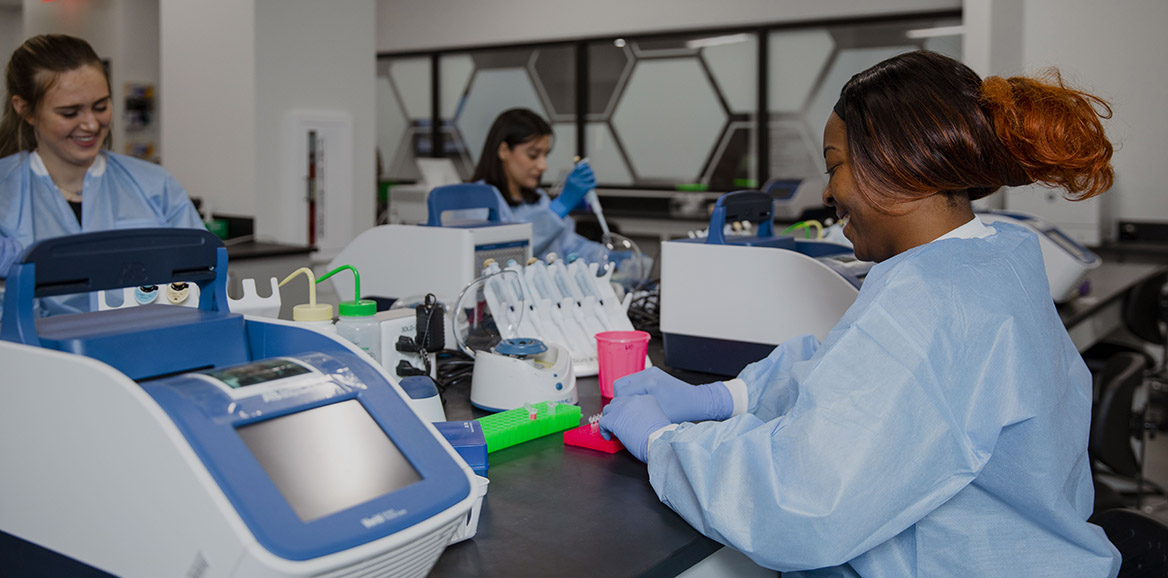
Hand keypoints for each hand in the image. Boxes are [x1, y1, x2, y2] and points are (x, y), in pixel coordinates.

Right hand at [549, 161, 596, 216]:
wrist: (564, 203)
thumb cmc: (567, 193)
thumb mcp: (569, 182)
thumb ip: (575, 175)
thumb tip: (584, 168)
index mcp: (571, 176)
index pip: (580, 167)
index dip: (585, 166)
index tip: (587, 167)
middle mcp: (575, 179)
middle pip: (587, 171)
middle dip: (590, 172)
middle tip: (590, 175)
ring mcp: (580, 184)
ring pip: (591, 176)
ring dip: (592, 178)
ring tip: (591, 181)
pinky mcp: (584, 189)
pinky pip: (594, 183)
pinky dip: (594, 183)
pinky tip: (592, 186)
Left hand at [599, 395, 671, 462]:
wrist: (659, 442)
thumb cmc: (661, 436)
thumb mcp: (658, 418)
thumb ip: (646, 414)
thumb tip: (636, 421)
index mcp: (646, 398)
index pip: (630, 400)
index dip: (626, 410)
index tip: (626, 418)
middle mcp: (633, 400)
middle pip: (618, 402)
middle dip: (616, 413)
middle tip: (618, 423)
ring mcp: (622, 409)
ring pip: (608, 410)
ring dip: (609, 419)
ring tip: (612, 430)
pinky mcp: (613, 420)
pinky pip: (602, 422)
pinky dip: (604, 430)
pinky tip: (608, 436)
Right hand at [614, 367, 733, 422]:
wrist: (696, 401)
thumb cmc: (681, 410)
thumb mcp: (657, 416)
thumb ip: (637, 416)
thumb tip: (622, 420)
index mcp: (649, 384)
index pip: (621, 393)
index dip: (617, 407)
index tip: (617, 415)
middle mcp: (648, 374)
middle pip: (620, 384)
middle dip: (619, 399)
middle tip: (622, 411)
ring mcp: (650, 371)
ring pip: (626, 382)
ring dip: (625, 394)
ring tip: (631, 407)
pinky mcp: (653, 372)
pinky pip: (635, 381)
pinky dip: (634, 390)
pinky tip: (639, 401)